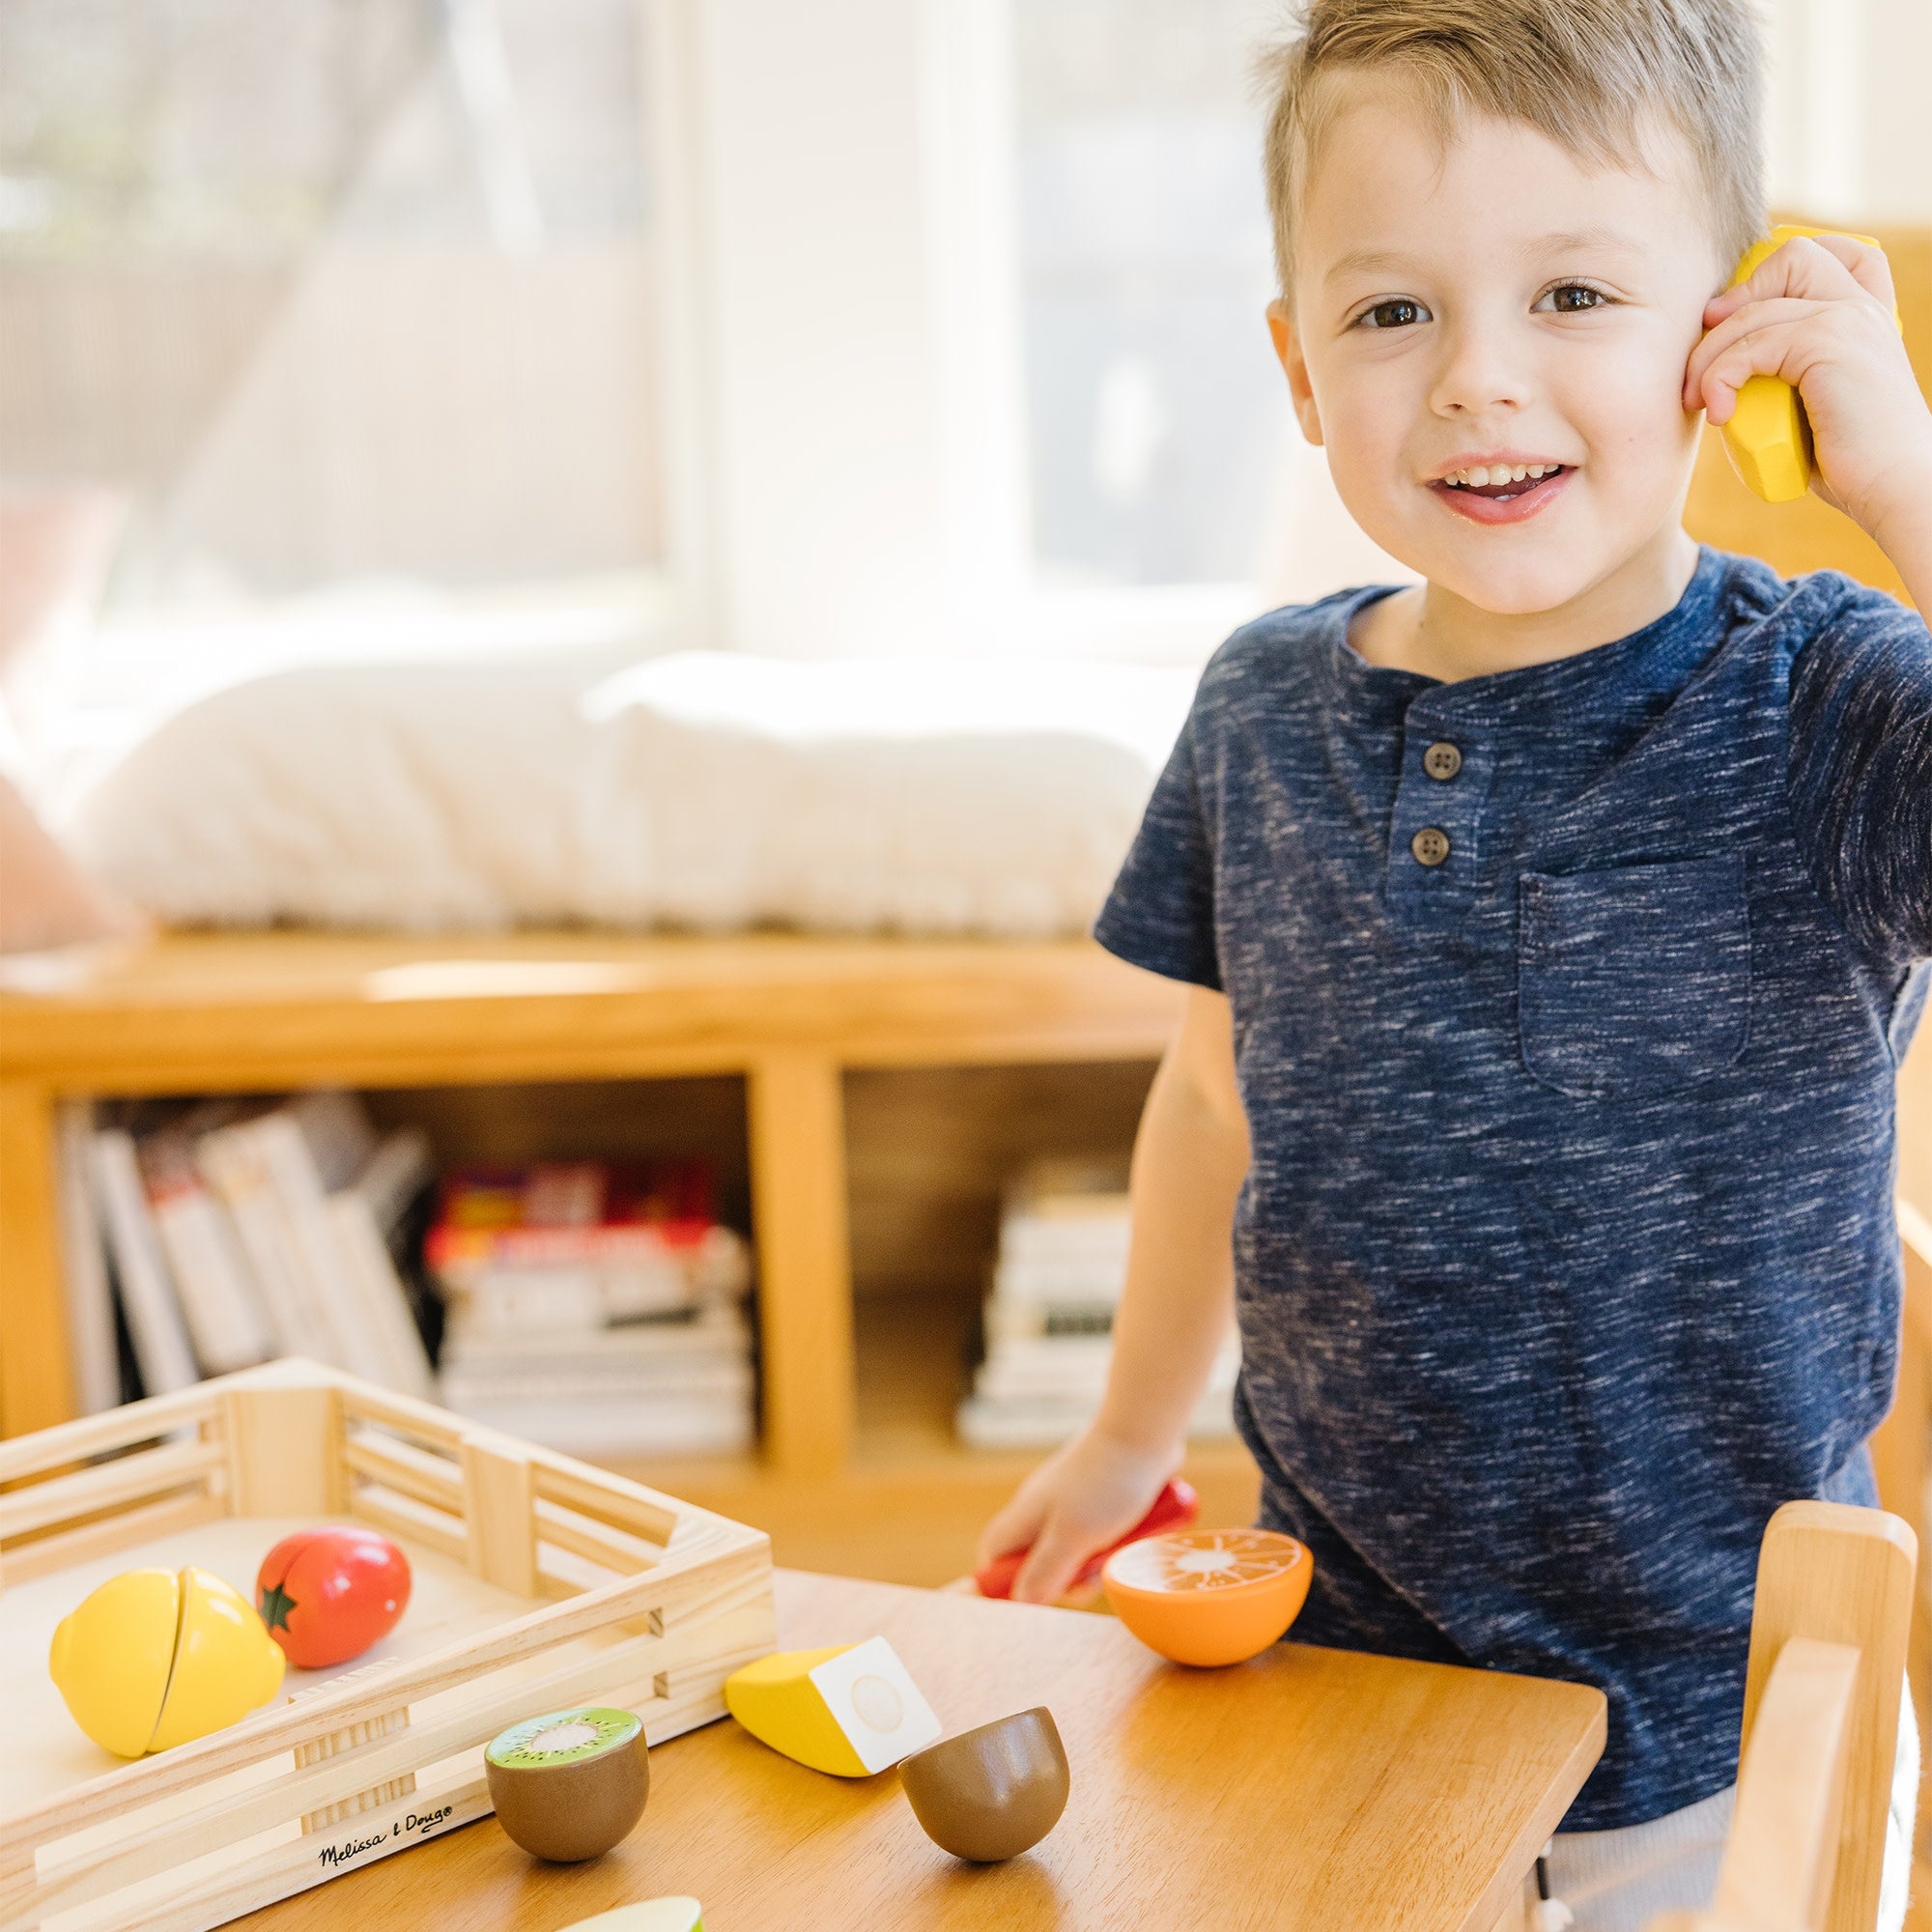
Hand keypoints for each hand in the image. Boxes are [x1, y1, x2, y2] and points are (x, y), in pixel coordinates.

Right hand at [975, 1427, 1179, 1604]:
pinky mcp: (1098, 1503)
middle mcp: (1041, 1512)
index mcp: (1024, 1517)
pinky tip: (1129, 1538)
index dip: (1003, 1583)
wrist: (1143, 1433)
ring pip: (1071, 1554)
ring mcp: (1070, 1506)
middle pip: (1036, 1564)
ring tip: (1116, 1552)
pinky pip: (1096, 1538)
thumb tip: (1019, 1601)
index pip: (994, 1557)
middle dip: (1063, 1581)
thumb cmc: (1106, 1482)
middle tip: (1089, 1576)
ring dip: (1093, 1565)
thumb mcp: (1074, 1534)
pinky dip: (1110, 1545)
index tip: (1032, 1601)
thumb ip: (1045, 1570)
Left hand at [1682, 233, 1931, 548]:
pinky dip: (1719, 377)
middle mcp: (1861, 306)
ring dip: (1708, 356)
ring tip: (1696, 400)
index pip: (1831, 254)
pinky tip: (1720, 412)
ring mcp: (1847, 318)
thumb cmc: (1853, 463)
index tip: (1735, 318)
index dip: (1775, 272)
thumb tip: (1723, 379)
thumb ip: (1788, 376)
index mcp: (1867, 315)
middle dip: (1736, 298)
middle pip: (1793, 256)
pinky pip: (1750, 346)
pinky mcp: (1828, 342)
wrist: (1895, 485)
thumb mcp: (1817, 405)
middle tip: (1706, 356)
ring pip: (1753, 310)